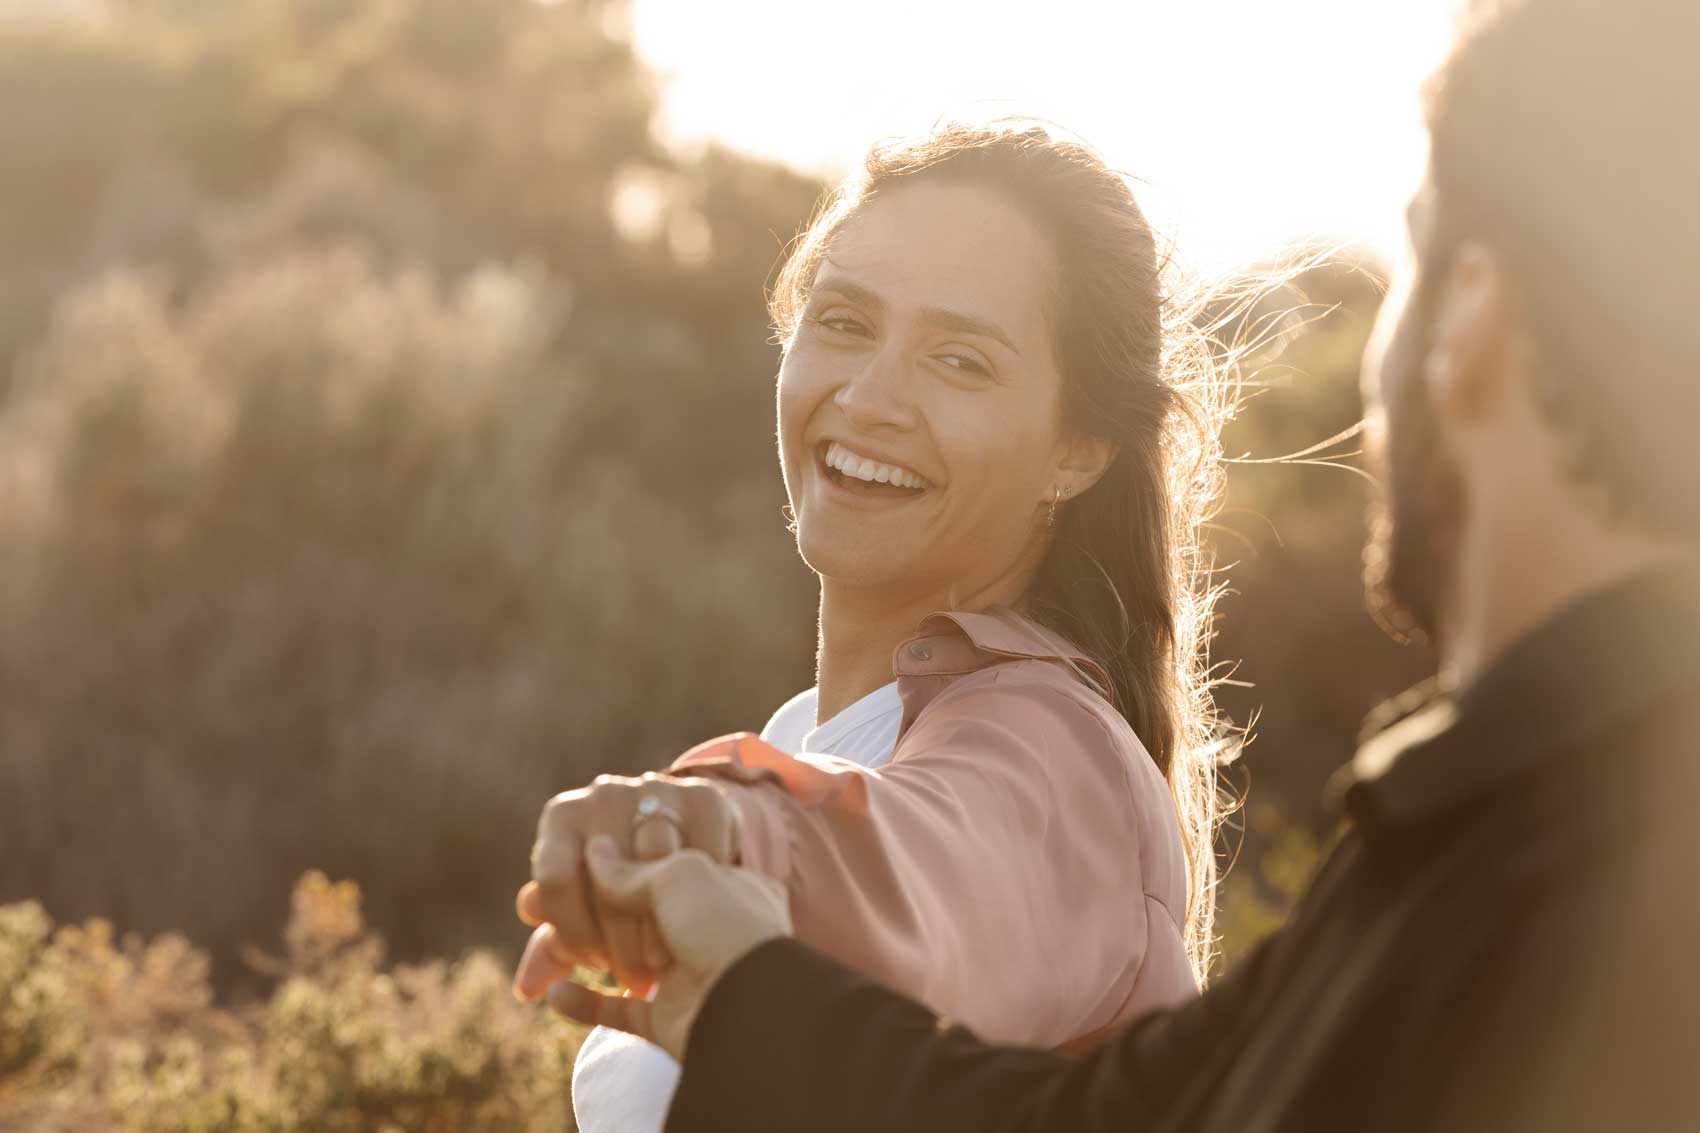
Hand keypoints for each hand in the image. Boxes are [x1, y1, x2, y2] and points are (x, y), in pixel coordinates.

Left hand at [513, 773, 739, 999]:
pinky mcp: (704, 796)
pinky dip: (705, 892)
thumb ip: (553, 947)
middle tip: (635, 978)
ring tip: (666, 960)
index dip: (573, 932)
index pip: (555, 880)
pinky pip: (703, 851)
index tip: (593, 964)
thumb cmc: (614, 882)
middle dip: (621, 942)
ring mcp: (656, 790)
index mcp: (562, 818)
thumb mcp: (582, 910)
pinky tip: (699, 921)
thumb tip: (528, 989)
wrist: (675, 829)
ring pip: (658, 864)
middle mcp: (603, 795)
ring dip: (664, 924)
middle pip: (609, 877)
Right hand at [545, 836, 790, 1059]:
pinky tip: (553, 994)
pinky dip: (584, 1003)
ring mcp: (687, 970)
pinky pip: (616, 1010)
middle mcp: (707, 923)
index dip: (624, 857)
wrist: (749, 1006)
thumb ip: (629, 866)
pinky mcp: (667, 1018)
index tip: (587, 850)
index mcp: (723, 881)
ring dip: (587, 949)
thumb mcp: (679, 871)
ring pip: (623, 954)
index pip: (663, 858)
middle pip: (637, 908)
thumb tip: (594, 852)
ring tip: (549, 943)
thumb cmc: (723, 924)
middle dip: (597, 906)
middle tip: (542, 905)